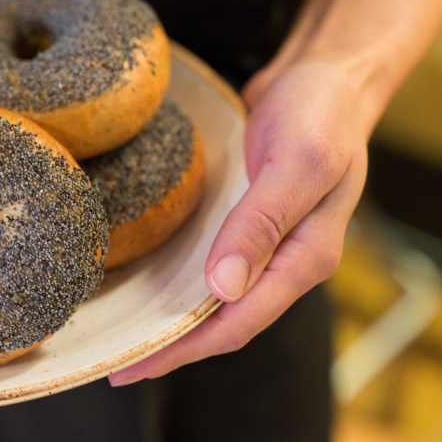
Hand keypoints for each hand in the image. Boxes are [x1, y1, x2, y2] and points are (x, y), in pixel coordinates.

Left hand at [109, 57, 368, 383]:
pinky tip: (147, 285)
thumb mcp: (297, 162)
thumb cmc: (320, 113)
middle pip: (223, 322)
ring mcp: (266, 243)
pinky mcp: (245, 221)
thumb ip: (262, 223)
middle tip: (114, 365)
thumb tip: (223, 287)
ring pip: (215, 299)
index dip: (185, 350)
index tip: (134, 364)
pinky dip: (179, 283)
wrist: (327, 76)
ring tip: (121, 336)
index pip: (238, 323)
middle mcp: (284, 260)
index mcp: (305, 258)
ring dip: (172, 321)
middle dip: (172, 348)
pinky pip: (210, 264)